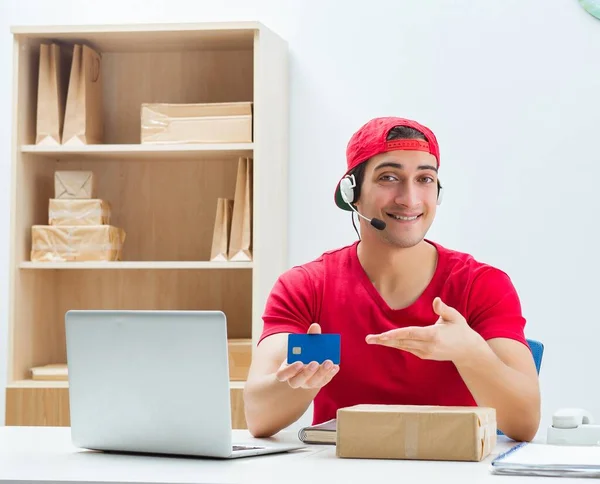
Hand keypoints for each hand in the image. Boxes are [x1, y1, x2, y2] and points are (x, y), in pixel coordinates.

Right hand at [275, 323, 339, 388]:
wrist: (310, 360)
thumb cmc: (304, 351)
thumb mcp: (305, 344)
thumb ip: (309, 336)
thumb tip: (315, 326)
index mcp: (285, 370)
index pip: (282, 375)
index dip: (290, 370)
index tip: (299, 362)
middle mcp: (294, 379)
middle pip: (297, 381)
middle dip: (307, 372)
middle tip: (315, 362)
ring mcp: (306, 384)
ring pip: (312, 383)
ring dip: (321, 373)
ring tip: (328, 362)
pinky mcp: (317, 384)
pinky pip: (323, 381)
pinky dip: (330, 374)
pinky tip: (335, 366)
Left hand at [365, 297, 484, 363]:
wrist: (468, 351)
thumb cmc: (460, 330)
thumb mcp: (456, 318)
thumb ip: (444, 309)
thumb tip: (436, 300)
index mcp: (434, 335)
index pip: (411, 333)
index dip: (396, 334)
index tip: (383, 335)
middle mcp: (427, 346)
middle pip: (402, 342)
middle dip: (385, 340)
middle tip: (369, 339)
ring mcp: (425, 352)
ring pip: (402, 346)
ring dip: (386, 343)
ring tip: (371, 340)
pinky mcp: (423, 355)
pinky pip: (406, 348)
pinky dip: (395, 344)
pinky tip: (384, 341)